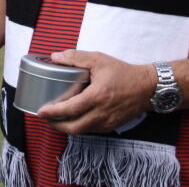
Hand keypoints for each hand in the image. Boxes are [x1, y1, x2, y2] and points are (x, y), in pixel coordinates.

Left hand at [36, 50, 155, 134]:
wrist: (148, 87)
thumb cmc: (124, 72)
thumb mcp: (99, 59)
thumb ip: (76, 57)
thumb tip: (55, 57)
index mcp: (97, 96)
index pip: (70, 109)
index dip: (53, 112)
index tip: (40, 111)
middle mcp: (102, 112)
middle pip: (73, 127)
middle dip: (56, 125)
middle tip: (45, 118)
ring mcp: (107, 122)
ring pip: (82, 131)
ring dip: (67, 128)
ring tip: (56, 119)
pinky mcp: (112, 126)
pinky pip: (91, 130)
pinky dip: (80, 127)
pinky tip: (73, 119)